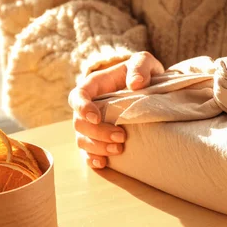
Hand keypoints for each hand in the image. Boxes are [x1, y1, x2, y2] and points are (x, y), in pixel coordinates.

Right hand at [68, 52, 163, 168]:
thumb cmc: (141, 73)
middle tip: (121, 137)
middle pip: (78, 123)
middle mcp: (88, 107)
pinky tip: (103, 163)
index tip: (96, 117)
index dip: (82, 108)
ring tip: (119, 149)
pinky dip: (92, 159)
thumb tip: (136, 84)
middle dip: (97, 133)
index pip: (78, 96)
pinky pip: (87, 152)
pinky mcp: (98, 138)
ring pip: (82, 140)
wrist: (148, 88)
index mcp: (94, 86)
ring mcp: (91, 125)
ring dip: (97, 147)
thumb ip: (139, 67)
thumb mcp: (143, 62)